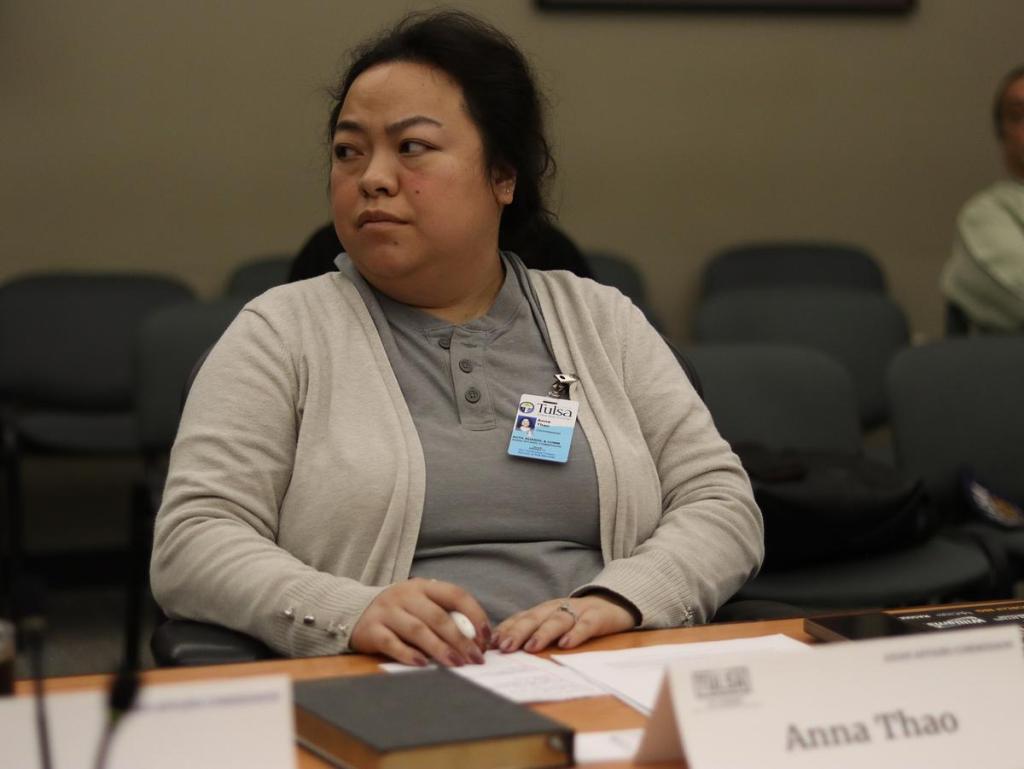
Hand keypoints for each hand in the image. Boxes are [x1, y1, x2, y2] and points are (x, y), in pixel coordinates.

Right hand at [350, 578, 489, 666]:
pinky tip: (423, 665)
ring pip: (417, 629)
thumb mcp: (422, 606)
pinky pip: (391, 642)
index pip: (456, 595)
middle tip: (476, 658)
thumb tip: (476, 642)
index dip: (475, 615)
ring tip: (456, 664)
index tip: (486, 637)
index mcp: (424, 586)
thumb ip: (444, 617)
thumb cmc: (400, 612)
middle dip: (461, 639)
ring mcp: (387, 611)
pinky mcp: (371, 630)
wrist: (355, 610)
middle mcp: (406, 595)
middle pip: (438, 616)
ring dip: (440, 648)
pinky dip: (408, 654)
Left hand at [492, 593, 636, 653]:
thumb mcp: (554, 622)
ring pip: (557, 620)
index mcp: (544, 611)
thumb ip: (533, 632)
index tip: (490, 644)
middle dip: (517, 632)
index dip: (505, 630)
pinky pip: (586, 625)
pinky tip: (566, 644)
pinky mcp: (598, 617)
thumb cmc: (578, 618)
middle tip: (504, 647)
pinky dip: (576, 634)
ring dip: (543, 633)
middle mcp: (557, 608)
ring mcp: (577, 611)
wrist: (615, 602)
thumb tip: (504, 649)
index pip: (520, 618)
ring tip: (531, 647)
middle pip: (534, 618)